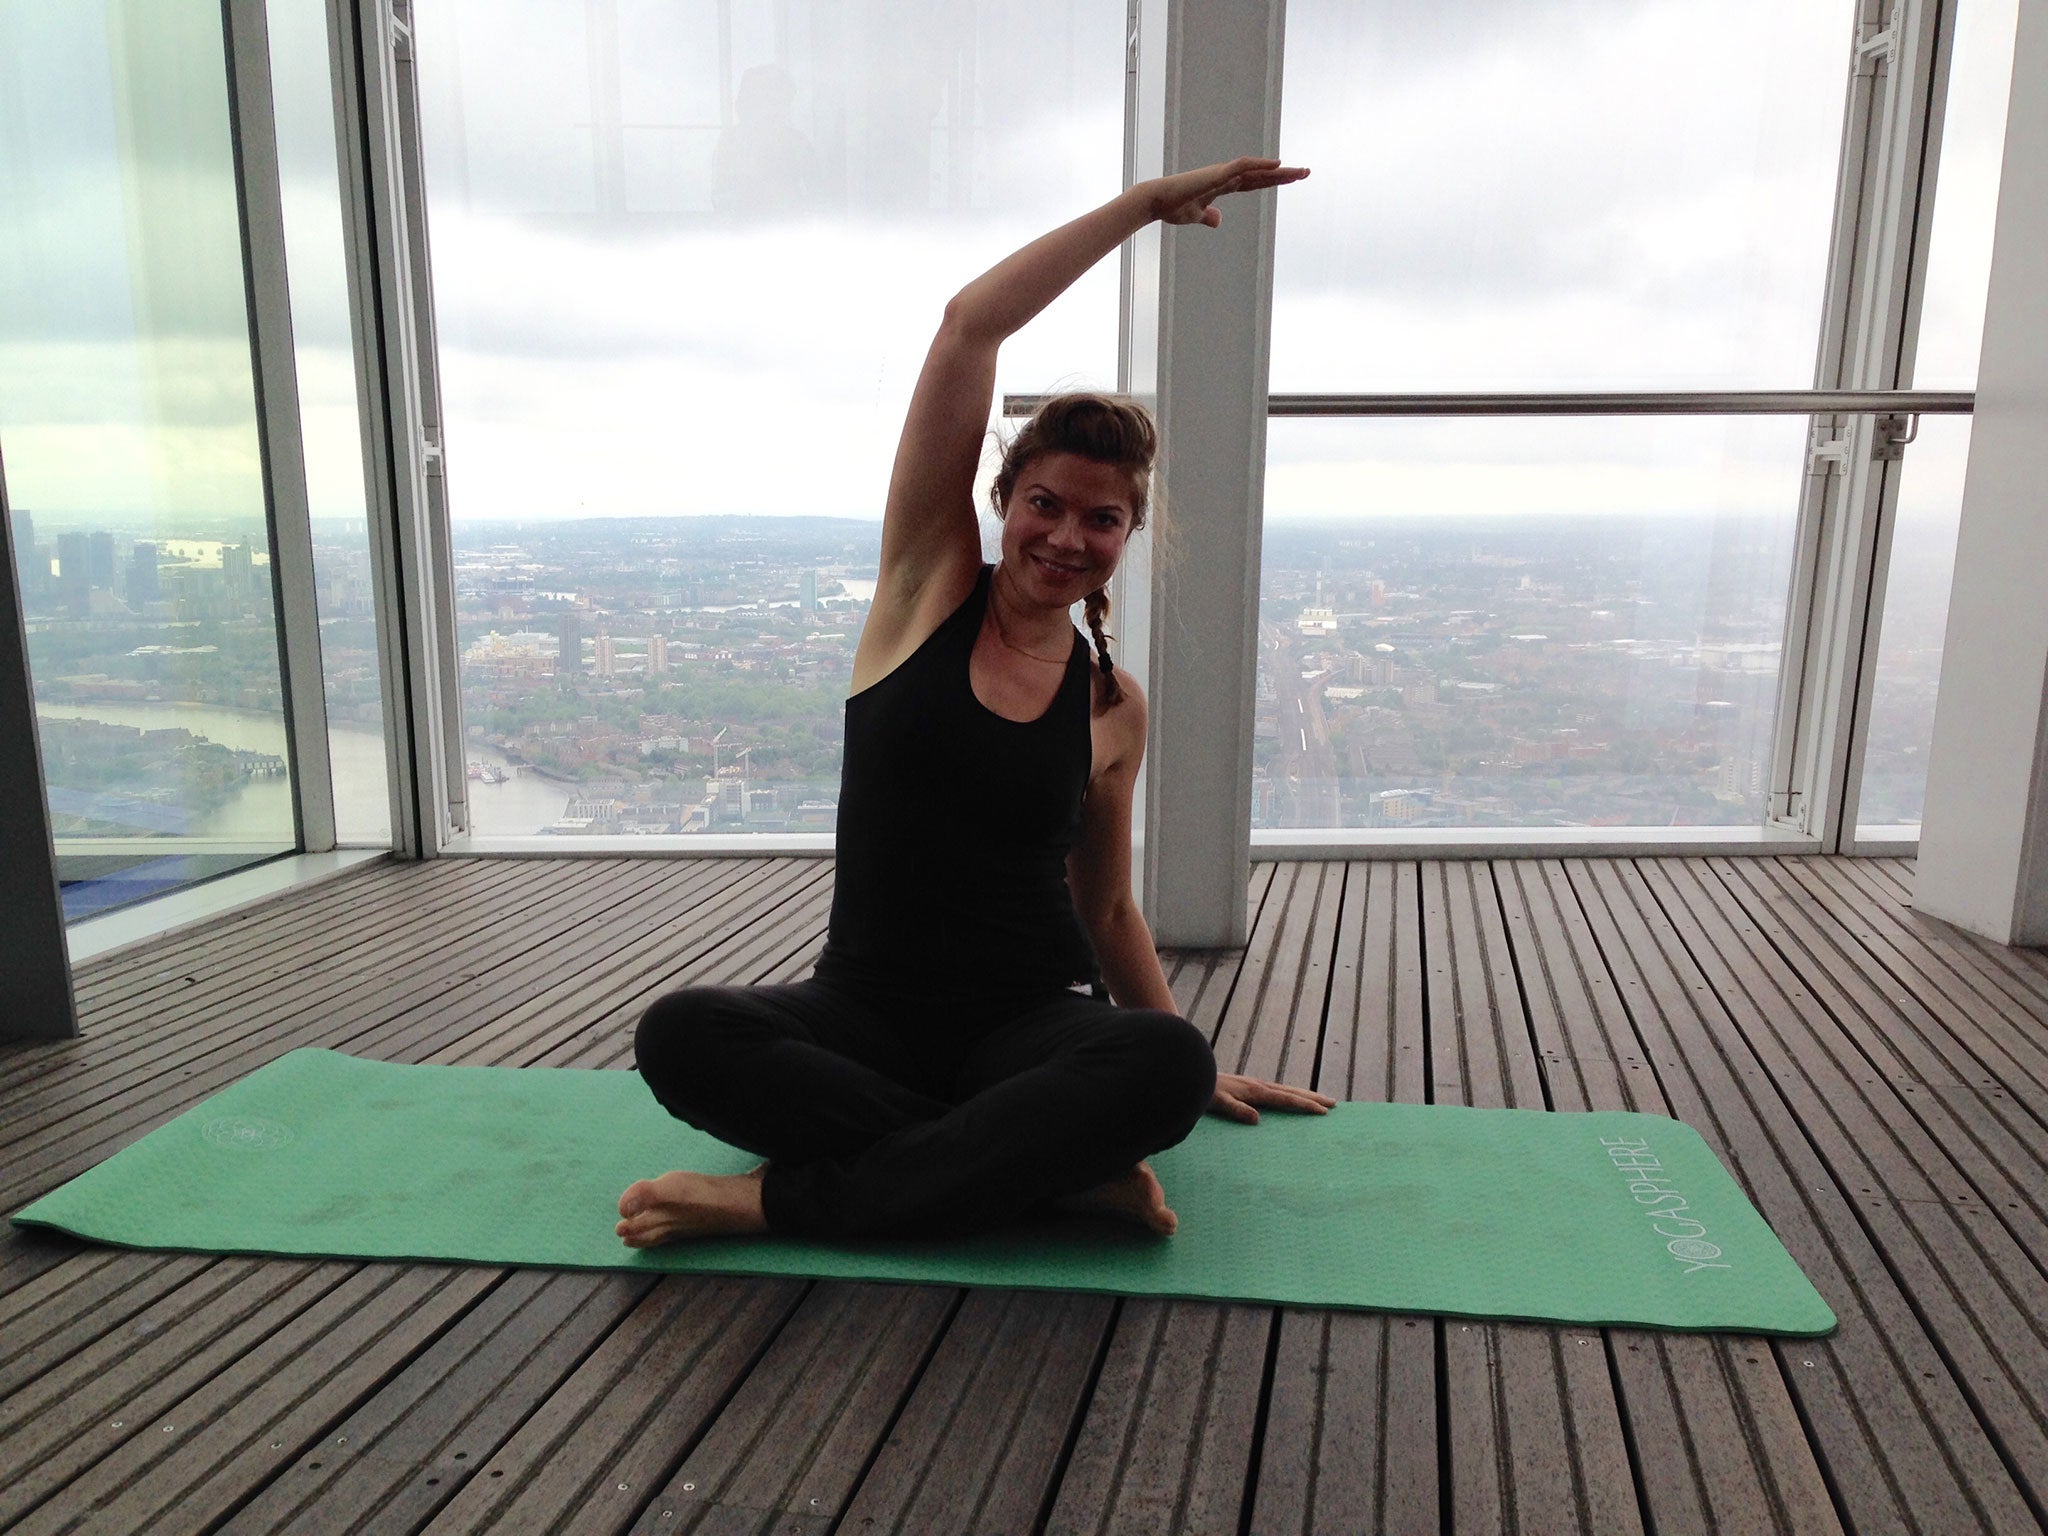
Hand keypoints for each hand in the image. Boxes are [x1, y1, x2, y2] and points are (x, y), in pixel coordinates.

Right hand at [1145, 156, 1309, 227]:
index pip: (1255, 183)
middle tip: (1306, 172)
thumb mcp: (1196, 216)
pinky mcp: (1216, 175)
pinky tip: (1276, 163)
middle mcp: (1226, 177)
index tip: (1292, 179)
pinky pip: (1242, 167)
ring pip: (1257, 170)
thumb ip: (1208, 217)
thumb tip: (1218, 220)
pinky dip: (1260, 164)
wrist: (1156, 202)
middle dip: (1284, 175)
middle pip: (1261, 175)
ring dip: (1279, 171)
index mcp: (1224, 186)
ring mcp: (1222, 174)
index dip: (1273, 181)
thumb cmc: (1173, 207)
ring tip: (1300, 171)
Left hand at [1209, 1072, 1337, 1124]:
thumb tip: (1257, 1119)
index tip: (1324, 1111)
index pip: (1287, 1099)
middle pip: (1292, 1092)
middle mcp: (1259, 1086)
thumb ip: (1236, 1110)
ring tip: (1320, 1099)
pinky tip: (1291, 1098)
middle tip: (1334, 1103)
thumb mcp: (1217, 1102)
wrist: (1194, 1074)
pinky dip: (1290, 1094)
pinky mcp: (1249, 1086)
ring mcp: (1255, 1084)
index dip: (1306, 1105)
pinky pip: (1277, 1091)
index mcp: (1256, 1091)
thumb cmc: (1204, 1092)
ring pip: (1286, 1090)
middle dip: (1313, 1097)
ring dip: (1304, 1094)